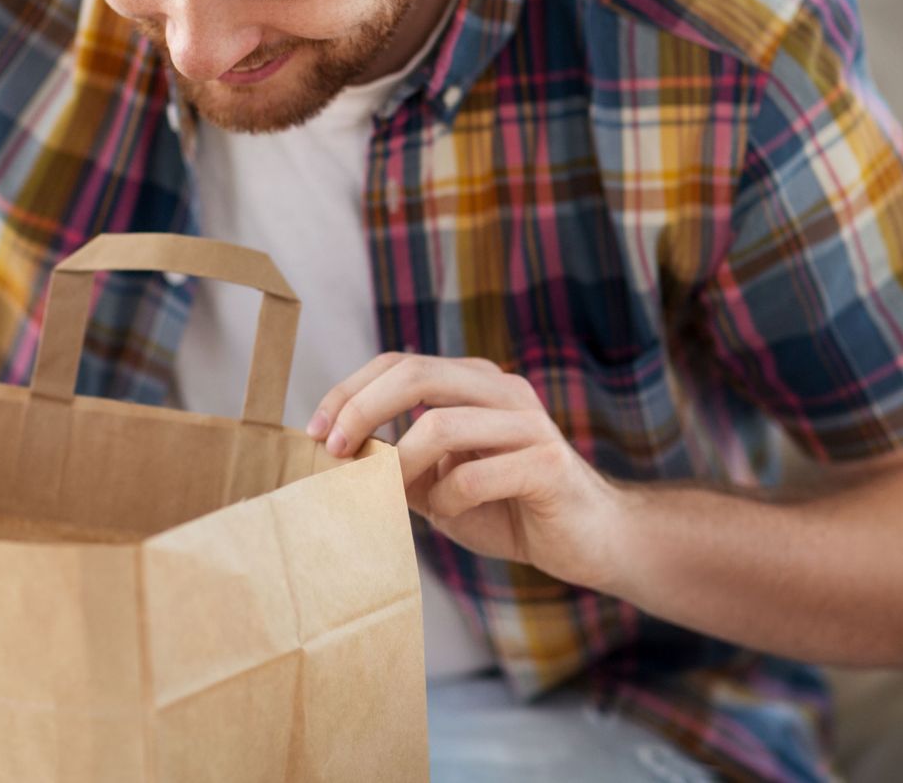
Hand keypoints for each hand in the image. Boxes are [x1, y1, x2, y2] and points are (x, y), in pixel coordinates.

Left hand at [307, 353, 628, 590]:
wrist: (588, 540)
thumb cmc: (506, 508)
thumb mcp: (436, 483)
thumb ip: (397, 463)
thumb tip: (337, 454)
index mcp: (473, 383)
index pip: (399, 363)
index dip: (349, 391)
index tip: (315, 431)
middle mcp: (501, 390)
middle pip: (415, 373)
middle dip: (361, 409)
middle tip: (333, 450)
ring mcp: (528, 422)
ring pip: (440, 423)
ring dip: (402, 466)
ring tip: (396, 495)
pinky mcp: (548, 463)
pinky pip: (473, 476)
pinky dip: (446, 501)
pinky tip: (451, 515)